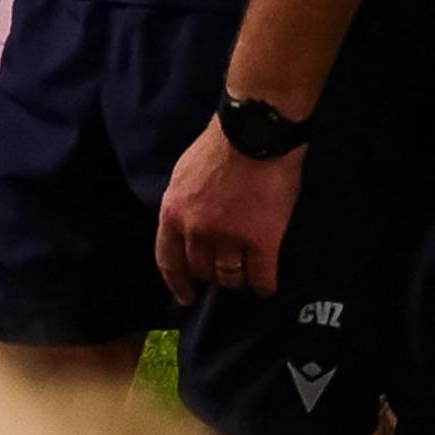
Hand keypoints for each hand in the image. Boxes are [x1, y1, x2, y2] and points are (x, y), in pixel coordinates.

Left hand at [156, 120, 303, 304]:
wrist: (253, 136)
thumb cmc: (217, 149)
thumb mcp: (182, 177)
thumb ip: (182, 206)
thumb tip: (186, 228)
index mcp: (172, 214)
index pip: (168, 259)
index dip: (177, 282)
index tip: (185, 298)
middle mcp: (196, 230)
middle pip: (202, 270)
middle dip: (212, 276)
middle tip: (225, 274)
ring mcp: (229, 237)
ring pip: (231, 276)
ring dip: (238, 280)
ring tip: (246, 276)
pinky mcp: (262, 240)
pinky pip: (261, 276)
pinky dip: (264, 285)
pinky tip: (266, 287)